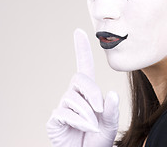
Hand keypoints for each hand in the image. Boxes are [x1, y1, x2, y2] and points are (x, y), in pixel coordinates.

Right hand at [46, 29, 118, 146]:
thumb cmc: (98, 138)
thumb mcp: (110, 123)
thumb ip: (112, 109)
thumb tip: (111, 93)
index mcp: (88, 91)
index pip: (84, 66)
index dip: (81, 49)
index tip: (79, 31)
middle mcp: (74, 94)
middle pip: (80, 79)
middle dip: (92, 93)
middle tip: (100, 110)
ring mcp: (63, 105)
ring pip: (74, 99)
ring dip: (88, 115)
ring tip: (92, 127)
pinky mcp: (55, 118)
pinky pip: (65, 112)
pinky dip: (80, 122)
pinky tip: (86, 129)